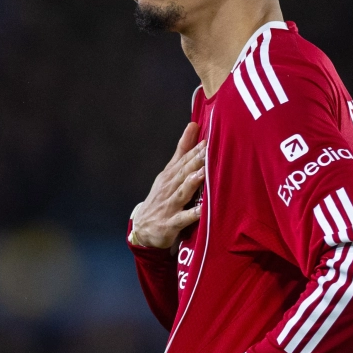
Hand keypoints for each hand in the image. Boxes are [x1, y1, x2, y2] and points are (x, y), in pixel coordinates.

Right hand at [130, 122, 205, 249]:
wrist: (143, 228)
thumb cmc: (162, 197)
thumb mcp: (169, 173)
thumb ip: (182, 150)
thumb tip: (193, 125)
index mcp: (170, 175)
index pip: (182, 160)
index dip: (194, 150)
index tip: (207, 139)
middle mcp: (169, 188)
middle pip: (183, 173)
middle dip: (195, 161)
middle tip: (208, 150)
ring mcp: (169, 206)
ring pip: (182, 192)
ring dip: (192, 183)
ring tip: (204, 173)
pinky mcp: (171, 223)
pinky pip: (183, 218)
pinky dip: (192, 214)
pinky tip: (202, 210)